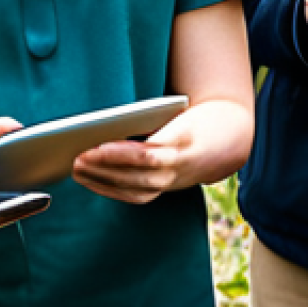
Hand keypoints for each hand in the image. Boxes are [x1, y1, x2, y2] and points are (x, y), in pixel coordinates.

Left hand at [72, 112, 196, 204]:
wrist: (230, 136)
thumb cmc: (196, 115)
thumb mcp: (179, 110)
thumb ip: (150, 119)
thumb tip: (110, 124)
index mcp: (183, 141)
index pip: (148, 154)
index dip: (121, 154)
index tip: (97, 147)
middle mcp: (179, 167)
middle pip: (137, 175)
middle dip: (105, 169)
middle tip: (78, 158)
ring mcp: (174, 181)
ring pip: (135, 189)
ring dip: (103, 181)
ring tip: (78, 169)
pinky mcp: (167, 188)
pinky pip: (137, 196)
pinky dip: (112, 190)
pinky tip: (92, 181)